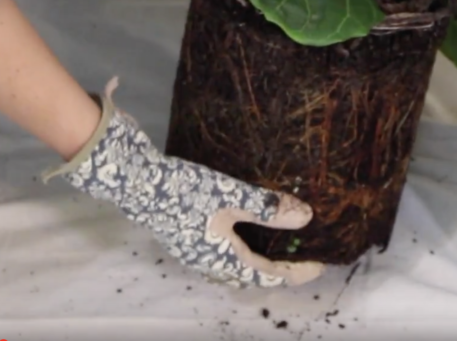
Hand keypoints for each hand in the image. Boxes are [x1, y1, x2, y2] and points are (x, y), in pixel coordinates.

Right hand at [42, 78, 323, 287]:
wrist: (135, 180)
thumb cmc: (184, 190)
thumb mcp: (231, 195)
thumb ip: (268, 208)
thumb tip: (307, 218)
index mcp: (223, 258)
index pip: (270, 275)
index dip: (297, 271)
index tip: (321, 264)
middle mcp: (209, 263)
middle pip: (253, 276)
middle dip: (279, 270)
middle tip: (304, 256)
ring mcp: (194, 253)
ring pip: (236, 267)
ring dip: (260, 261)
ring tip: (280, 246)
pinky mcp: (185, 238)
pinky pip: (223, 254)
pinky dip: (243, 250)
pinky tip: (246, 232)